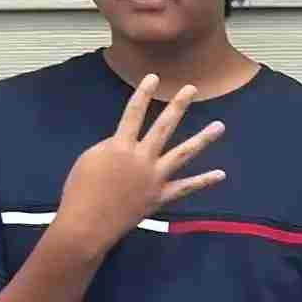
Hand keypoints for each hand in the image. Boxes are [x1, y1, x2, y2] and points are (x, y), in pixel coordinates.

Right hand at [57, 74, 227, 250]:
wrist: (87, 224)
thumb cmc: (80, 190)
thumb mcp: (90, 159)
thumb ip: (111, 147)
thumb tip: (126, 143)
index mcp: (120, 146)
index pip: (133, 113)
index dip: (143, 94)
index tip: (154, 77)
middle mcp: (142, 158)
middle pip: (164, 127)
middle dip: (178, 106)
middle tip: (191, 89)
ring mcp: (154, 178)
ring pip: (183, 154)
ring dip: (203, 139)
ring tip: (220, 126)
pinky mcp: (160, 196)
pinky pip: (186, 187)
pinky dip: (203, 181)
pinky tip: (220, 173)